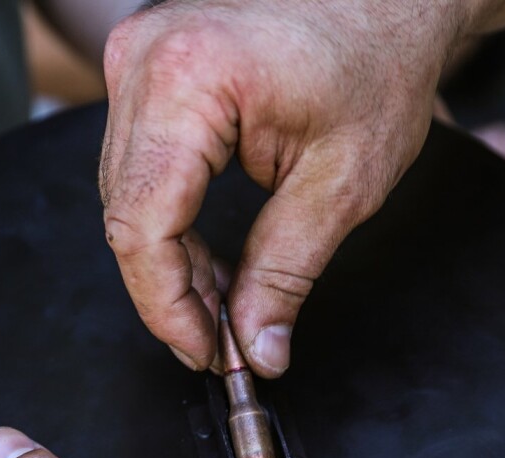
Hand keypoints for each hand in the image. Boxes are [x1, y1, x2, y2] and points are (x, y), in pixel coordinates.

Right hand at [99, 0, 467, 375]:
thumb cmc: (378, 60)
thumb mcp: (343, 184)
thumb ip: (287, 272)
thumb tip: (256, 350)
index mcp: (188, 79)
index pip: (142, 224)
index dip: (167, 305)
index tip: (207, 353)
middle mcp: (142, 59)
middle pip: (125, 213)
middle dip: (172, 292)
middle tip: (223, 344)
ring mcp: (135, 57)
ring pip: (127, 196)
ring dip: (170, 261)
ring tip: (223, 308)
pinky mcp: (144, 68)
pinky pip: (139, 167)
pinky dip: (171, 221)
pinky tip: (208, 262)